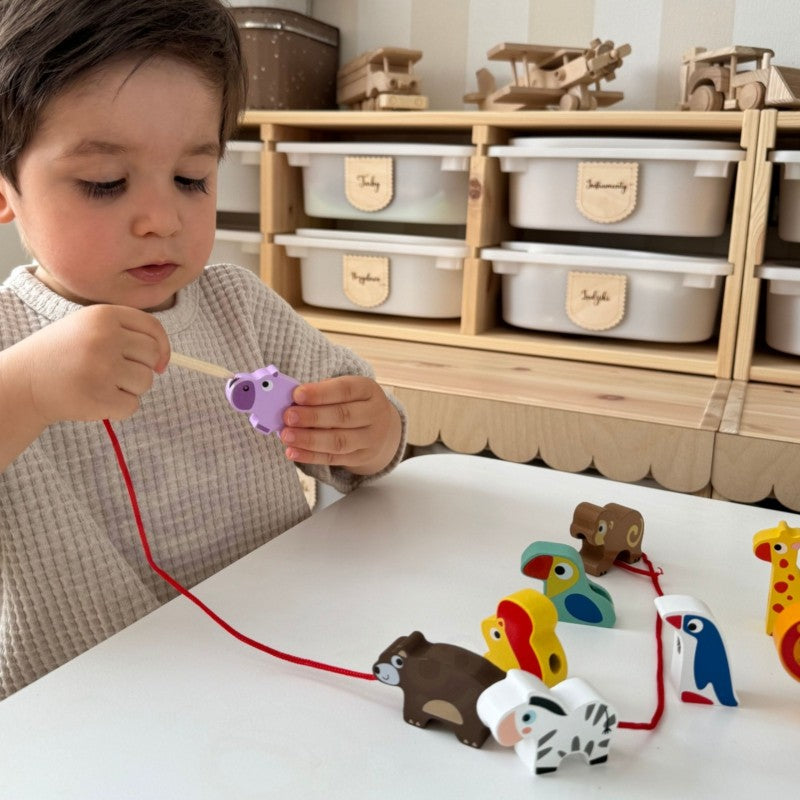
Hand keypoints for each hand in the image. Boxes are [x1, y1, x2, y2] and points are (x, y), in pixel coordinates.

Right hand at [20, 304, 169, 424]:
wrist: (23, 382)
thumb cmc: (62, 355)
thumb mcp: (88, 327)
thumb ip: (126, 333)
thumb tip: (163, 361)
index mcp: (104, 315)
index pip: (153, 327)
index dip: (162, 347)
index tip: (158, 362)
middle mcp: (105, 337)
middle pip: (152, 355)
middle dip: (140, 368)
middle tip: (112, 373)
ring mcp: (102, 367)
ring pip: (146, 382)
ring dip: (129, 389)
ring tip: (101, 384)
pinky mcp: (100, 396)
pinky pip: (132, 406)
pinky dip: (119, 408)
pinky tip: (96, 399)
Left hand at [280, 375, 401, 475]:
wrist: (381, 429)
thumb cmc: (352, 404)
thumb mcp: (346, 392)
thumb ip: (321, 394)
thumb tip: (291, 402)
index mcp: (368, 390)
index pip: (345, 390)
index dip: (320, 393)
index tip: (296, 395)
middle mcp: (374, 414)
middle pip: (343, 416)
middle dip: (312, 417)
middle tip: (288, 417)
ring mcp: (371, 438)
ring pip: (339, 441)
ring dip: (309, 439)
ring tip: (286, 436)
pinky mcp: (361, 457)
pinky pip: (334, 459)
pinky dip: (311, 456)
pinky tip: (293, 452)